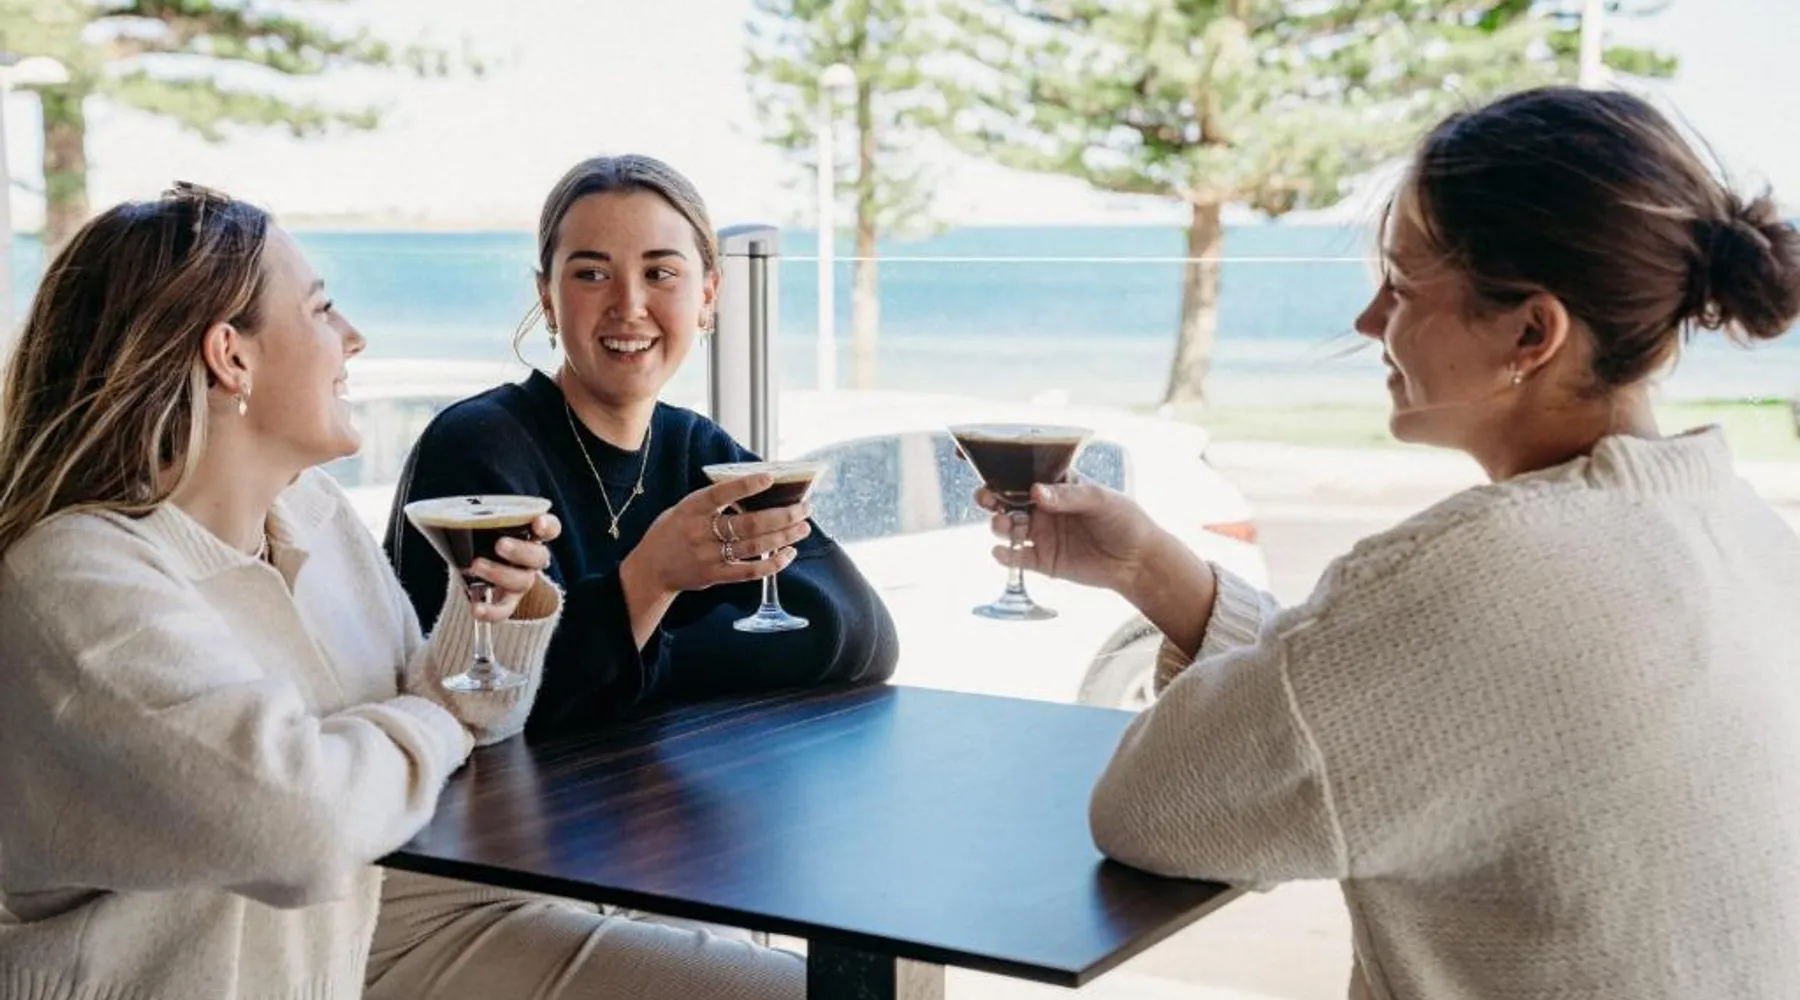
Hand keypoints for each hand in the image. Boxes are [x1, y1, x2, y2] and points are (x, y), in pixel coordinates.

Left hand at [466, 513, 559, 622]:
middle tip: (500, 545)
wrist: (474, 564)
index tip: (537, 523)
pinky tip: (476, 608)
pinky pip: (504, 610)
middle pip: (539, 557)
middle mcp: (531, 559)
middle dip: (521, 551)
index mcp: (530, 534)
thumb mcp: (480, 526)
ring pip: (522, 581)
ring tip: (474, 566)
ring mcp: (522, 581)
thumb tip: (434, 515)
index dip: (547, 526)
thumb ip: (471, 521)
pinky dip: (491, 611)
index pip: (551, 529)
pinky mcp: (508, 601)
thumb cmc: (481, 539)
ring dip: (500, 574)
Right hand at [624, 473, 811, 599]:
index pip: (721, 493)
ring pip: (754, 547)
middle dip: (782, 515)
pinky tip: (789, 554)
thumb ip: (714, 500)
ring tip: (804, 527)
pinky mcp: (715, 576)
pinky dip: (773, 564)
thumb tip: (755, 487)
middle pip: (748, 524)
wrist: (651, 569)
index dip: (746, 486)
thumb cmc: (672, 531)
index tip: (770, 477)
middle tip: (804, 508)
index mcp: (691, 508)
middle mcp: (700, 532)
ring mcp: (709, 556)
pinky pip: (750, 572)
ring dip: (784, 536)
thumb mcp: (685, 507)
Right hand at [978, 479, 1158, 595]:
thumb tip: (1036, 492)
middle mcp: (1044, 508)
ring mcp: (1042, 534)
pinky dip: (1005, 555)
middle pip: (1007, 500)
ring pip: (1007, 527)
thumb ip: (1068, 496)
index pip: (1024, 475)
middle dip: (991, 497)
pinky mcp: (1043, 561)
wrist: (1138, 561)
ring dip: (998, 524)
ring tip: (1003, 524)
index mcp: (1056, 486)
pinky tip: (1002, 552)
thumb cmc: (1124, 520)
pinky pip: (1017, 557)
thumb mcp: (1100, 500)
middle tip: (986, 498)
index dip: (1002, 472)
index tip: (986, 470)